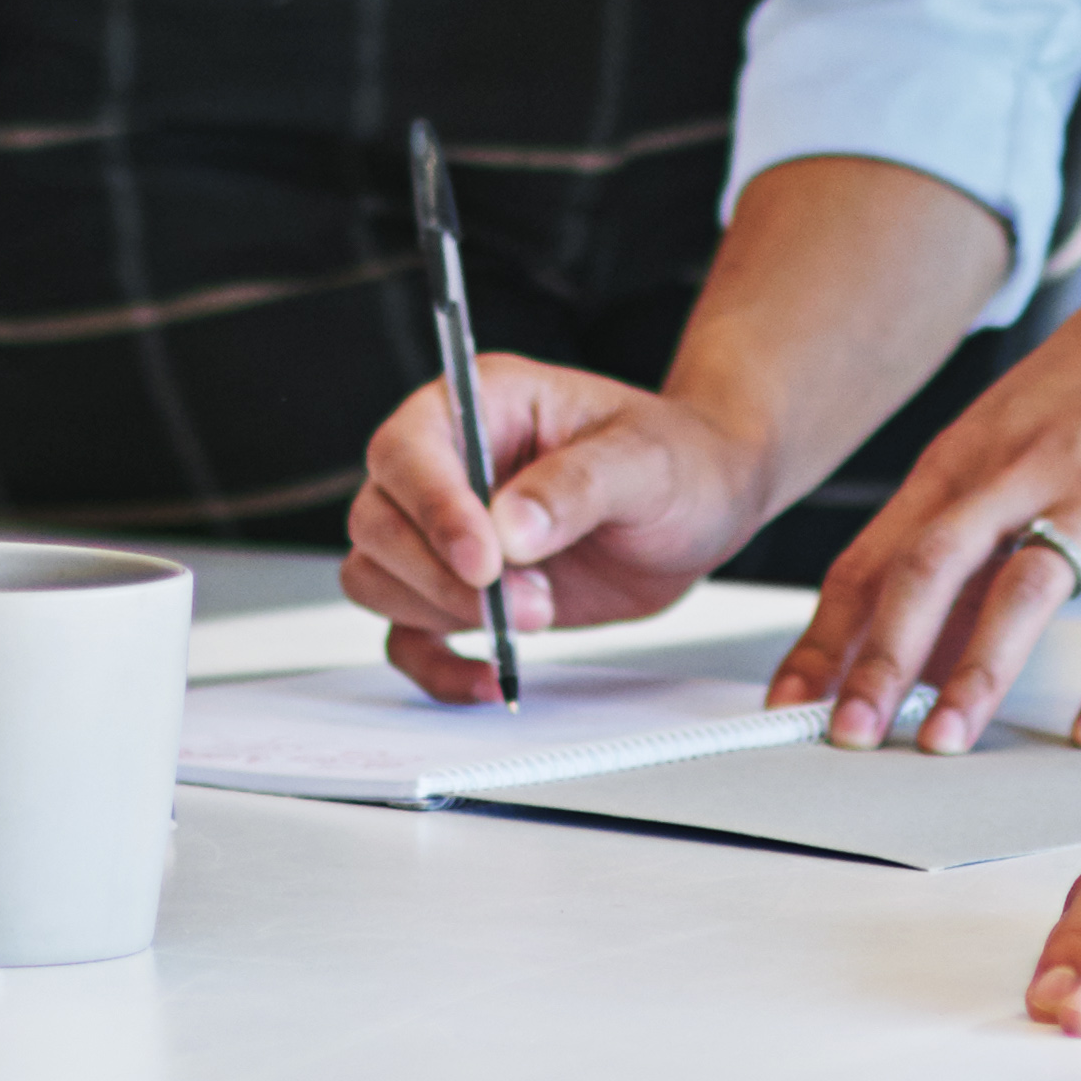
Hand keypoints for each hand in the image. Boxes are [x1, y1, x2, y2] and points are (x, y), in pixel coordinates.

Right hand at [347, 350, 775, 702]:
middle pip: (377, 522)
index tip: (487, 562)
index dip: (433, 509)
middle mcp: (448, 463)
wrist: (703, 503)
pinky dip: (435, 666)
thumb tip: (510, 531)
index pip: (408, 451)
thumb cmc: (677, 458)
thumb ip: (577, 486)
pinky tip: (491, 676)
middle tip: (533, 601)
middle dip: (444, 576)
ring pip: (378, 577)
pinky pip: (406, 635)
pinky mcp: (459, 590)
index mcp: (482, 404)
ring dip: (446, 613)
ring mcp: (445, 530)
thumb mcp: (645, 460)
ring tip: (540, 612)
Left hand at [780, 258, 1080, 753]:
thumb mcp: (1018, 430)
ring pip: (1020, 590)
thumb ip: (970, 532)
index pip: (873, 556)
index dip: (826, 635)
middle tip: (849, 733)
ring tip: (946, 742)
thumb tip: (924, 642)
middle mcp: (1019, 472)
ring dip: (977, 673)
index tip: (790, 700)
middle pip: (927, 569)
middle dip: (880, 658)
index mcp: (967, 456)